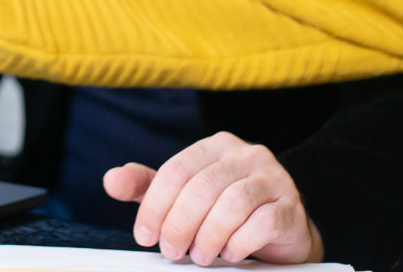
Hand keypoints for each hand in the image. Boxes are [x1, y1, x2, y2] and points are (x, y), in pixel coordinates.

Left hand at [103, 131, 321, 265]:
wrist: (281, 231)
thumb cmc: (225, 210)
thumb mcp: (184, 195)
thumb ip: (149, 187)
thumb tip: (111, 181)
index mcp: (216, 146)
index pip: (177, 170)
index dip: (155, 205)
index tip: (144, 235)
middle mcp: (247, 154)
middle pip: (202, 187)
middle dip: (179, 224)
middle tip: (171, 251)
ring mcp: (274, 178)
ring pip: (232, 203)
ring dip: (208, 236)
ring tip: (200, 256)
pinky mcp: (291, 207)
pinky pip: (262, 222)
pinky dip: (238, 242)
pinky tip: (228, 253)